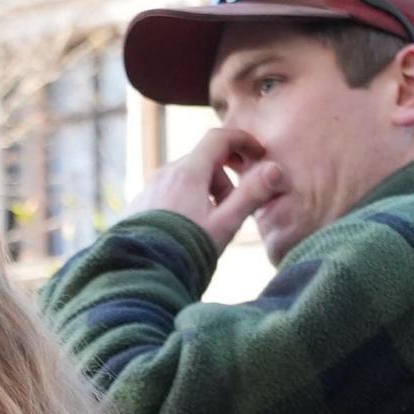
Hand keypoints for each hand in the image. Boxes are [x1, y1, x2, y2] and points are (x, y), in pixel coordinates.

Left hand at [137, 125, 281, 251]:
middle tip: (231, 209)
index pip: (218, 138)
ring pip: (186, 177)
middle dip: (224, 178)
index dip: (242, 141)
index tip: (258, 153)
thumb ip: (250, 195)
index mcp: (188, 172)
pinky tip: (186, 230)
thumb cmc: (186, 250)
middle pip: (204, 160)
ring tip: (208, 225)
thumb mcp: (225, 225)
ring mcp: (150, 187)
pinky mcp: (140, 203)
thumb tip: (274, 169)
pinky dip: (185, 201)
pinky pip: (169, 191)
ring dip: (205, 191)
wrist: (140, 274)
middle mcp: (166, 173)